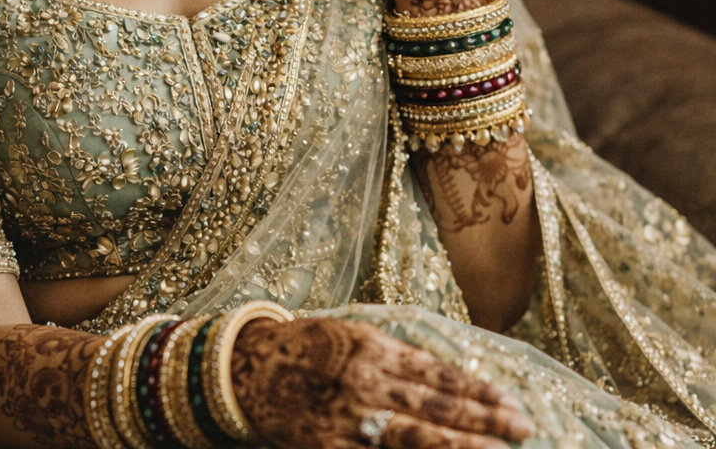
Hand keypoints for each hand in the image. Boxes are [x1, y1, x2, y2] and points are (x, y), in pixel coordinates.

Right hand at [231, 317, 532, 448]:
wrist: (249, 367)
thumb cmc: (305, 346)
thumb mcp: (350, 334)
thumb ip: (392, 355)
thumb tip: (443, 375)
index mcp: (372, 347)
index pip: (437, 372)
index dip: (476, 390)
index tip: (510, 402)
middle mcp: (366, 381)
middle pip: (436, 405)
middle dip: (484, 420)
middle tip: (523, 428)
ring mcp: (351, 419)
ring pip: (418, 437)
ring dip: (462, 445)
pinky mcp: (333, 446)